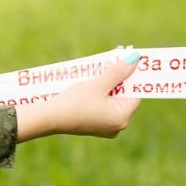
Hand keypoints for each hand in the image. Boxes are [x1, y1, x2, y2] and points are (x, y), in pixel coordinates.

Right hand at [15, 57, 141, 141]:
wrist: (50, 118)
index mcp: (122, 118)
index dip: (132, 77)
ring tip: (103, 70)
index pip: (135, 94)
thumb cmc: (74, 102)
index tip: (130, 62)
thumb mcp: (98, 83)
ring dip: (108, 85)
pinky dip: (101, 95)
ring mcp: (106, 128)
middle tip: (115, 62)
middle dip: (119, 80)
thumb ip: (118, 71)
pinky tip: (94, 83)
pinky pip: (104, 107)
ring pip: (113, 101)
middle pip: (124, 97)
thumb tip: (135, 58)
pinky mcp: (95, 126)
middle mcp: (117, 126)